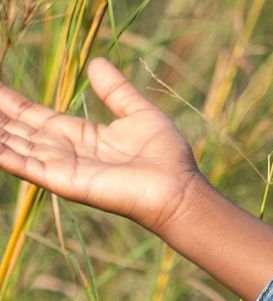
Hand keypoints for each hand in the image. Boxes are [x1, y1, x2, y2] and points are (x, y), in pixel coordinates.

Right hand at [0, 58, 204, 234]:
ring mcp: (64, 168)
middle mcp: (67, 152)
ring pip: (16, 146)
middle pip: (20, 130)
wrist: (178, 188)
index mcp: (81, 136)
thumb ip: (116, 91)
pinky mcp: (66, 182)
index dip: (12, 103)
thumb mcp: (140, 113)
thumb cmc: (166, 156)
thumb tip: (96, 63)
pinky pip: (28, 167)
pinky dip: (6, 156)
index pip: (35, 117)